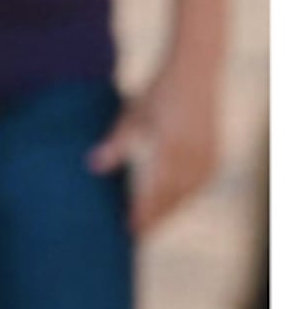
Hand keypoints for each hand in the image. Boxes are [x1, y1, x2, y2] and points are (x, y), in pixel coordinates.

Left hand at [88, 60, 222, 234]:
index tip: (129, 231)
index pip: (155, 192)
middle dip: (155, 218)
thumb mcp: (133, 116)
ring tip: (150, 224)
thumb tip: (93, 167)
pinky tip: (172, 203)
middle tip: (136, 235)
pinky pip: (199, 185)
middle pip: (173, 199)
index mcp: (171, 150)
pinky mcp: (214, 154)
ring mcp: (207, 157)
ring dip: (170, 210)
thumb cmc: (158, 93)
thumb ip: (116, 144)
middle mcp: (193, 157)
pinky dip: (184, 197)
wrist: (195, 73)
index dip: (143, 214)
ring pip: (187, 194)